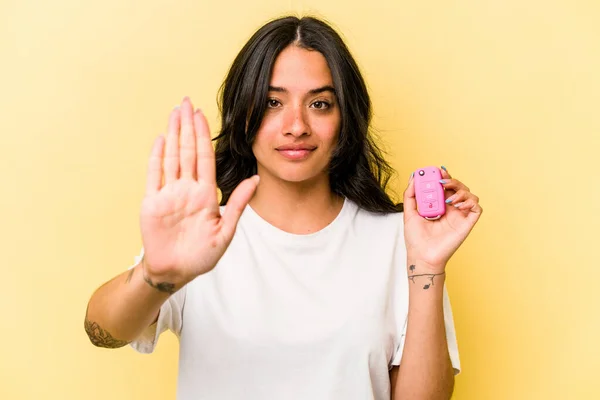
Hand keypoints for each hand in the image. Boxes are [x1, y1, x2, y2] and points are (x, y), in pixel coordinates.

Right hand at [139, 97, 258, 289]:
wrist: (175, 272)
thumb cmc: (202, 256)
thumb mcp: (225, 231)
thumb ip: (238, 204)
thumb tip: (256, 179)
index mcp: (206, 194)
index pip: (205, 158)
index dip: (203, 136)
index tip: (203, 115)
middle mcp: (187, 189)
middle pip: (187, 151)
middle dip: (188, 126)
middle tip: (187, 102)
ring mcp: (169, 194)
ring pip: (172, 157)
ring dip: (173, 134)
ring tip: (175, 113)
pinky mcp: (152, 203)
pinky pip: (154, 175)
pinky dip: (157, 157)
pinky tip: (160, 139)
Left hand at [403, 166, 481, 272]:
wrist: (421, 256)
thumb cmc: (416, 239)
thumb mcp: (409, 213)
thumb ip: (410, 195)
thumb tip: (414, 177)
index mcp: (439, 206)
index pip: (446, 186)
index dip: (445, 176)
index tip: (438, 169)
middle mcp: (451, 210)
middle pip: (459, 188)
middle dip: (452, 180)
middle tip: (442, 181)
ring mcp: (460, 216)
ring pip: (470, 195)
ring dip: (461, 191)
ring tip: (449, 198)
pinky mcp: (467, 224)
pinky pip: (477, 208)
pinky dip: (470, 201)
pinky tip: (457, 204)